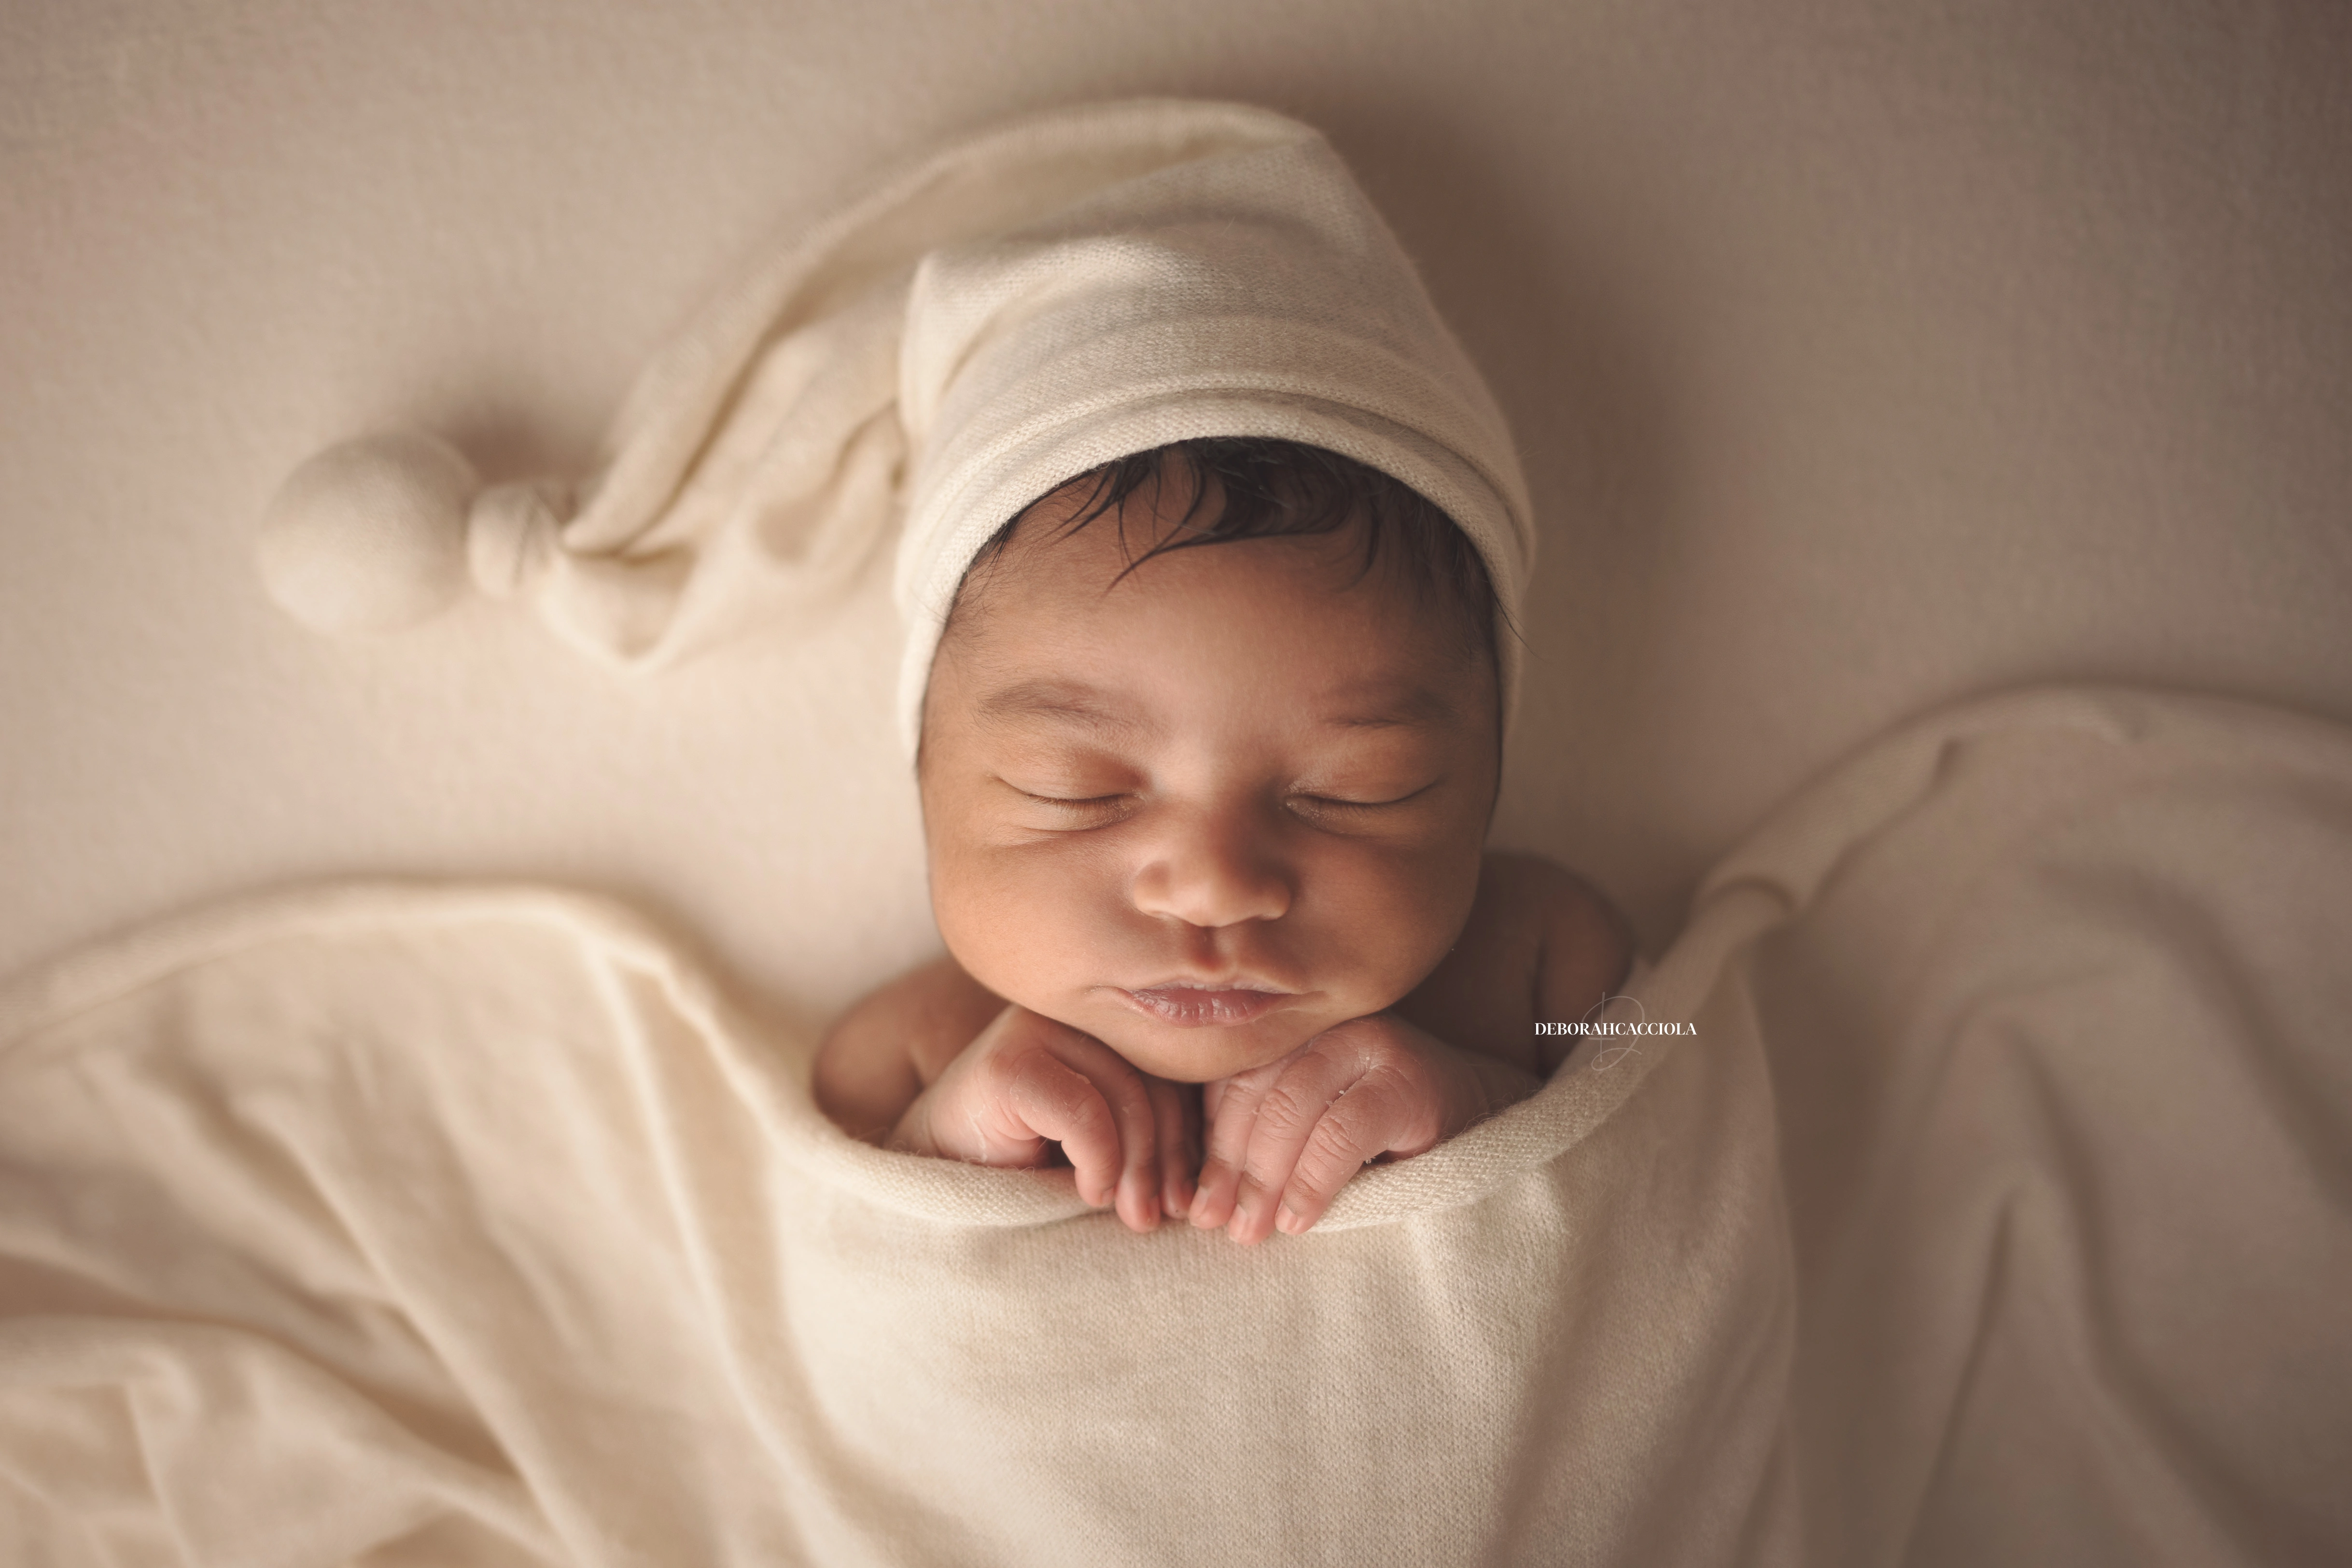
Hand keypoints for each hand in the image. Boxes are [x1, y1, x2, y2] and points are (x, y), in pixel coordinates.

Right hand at [891, 1004, 1200, 1233]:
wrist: (930, 1183)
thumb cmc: (1025, 1168)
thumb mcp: (1103, 1148)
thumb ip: (1151, 1134)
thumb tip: (1217, 1170)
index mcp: (1103, 1028)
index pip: (1176, 1071)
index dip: (1193, 1137)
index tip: (1190, 1198)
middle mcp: (1072, 1016)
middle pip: (1159, 1081)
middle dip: (1169, 1158)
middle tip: (1163, 1216)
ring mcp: (1035, 1030)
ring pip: (1127, 1095)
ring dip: (1138, 1168)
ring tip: (1131, 1217)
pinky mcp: (1006, 1063)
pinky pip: (1084, 1110)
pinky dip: (1098, 1160)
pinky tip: (1088, 1191)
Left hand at [1188, 1013, 1536, 1243]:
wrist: (1493, 1131)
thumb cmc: (1393, 1146)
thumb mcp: (1319, 1138)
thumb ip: (1269, 1145)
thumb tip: (1199, 1199)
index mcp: (1302, 1036)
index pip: (1233, 1079)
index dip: (1208, 1143)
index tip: (1192, 1202)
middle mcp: (1333, 1029)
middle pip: (1257, 1091)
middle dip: (1229, 1164)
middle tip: (1213, 1224)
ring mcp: (1373, 1046)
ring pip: (1292, 1105)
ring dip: (1264, 1177)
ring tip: (1252, 1229)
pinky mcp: (1410, 1080)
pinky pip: (1343, 1129)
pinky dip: (1312, 1180)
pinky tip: (1300, 1219)